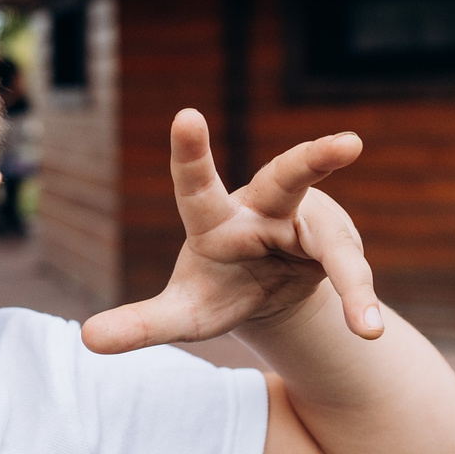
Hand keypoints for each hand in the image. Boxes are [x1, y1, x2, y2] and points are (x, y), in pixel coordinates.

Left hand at [82, 113, 381, 353]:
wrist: (270, 292)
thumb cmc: (219, 290)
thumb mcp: (184, 315)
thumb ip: (141, 324)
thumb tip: (86, 339)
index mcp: (213, 219)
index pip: (197, 184)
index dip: (191, 154)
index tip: (186, 115)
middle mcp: (264, 209)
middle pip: (288, 178)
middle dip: (315, 160)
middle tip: (348, 143)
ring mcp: (308, 223)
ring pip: (335, 246)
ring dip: (351, 281)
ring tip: (364, 326)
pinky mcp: (339, 245)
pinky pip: (351, 275)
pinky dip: (359, 303)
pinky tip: (367, 331)